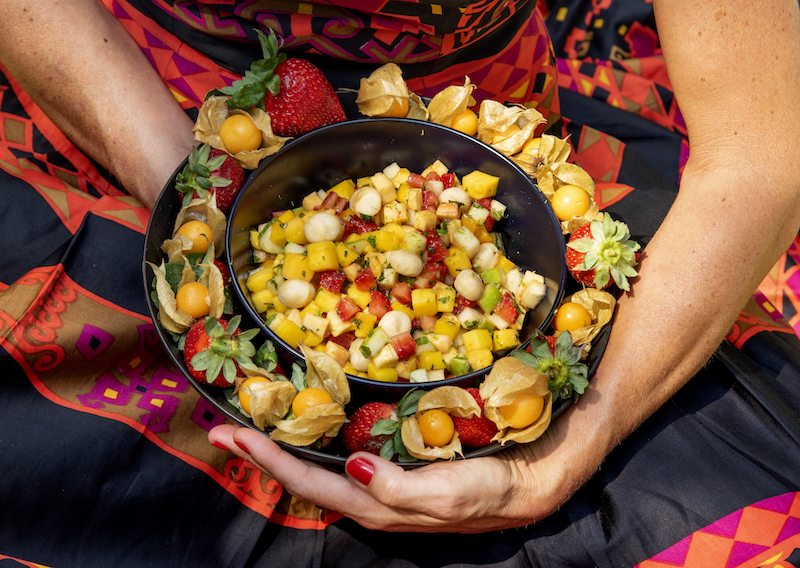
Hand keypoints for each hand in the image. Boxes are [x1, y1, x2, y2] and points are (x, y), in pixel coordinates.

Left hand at [208, 406, 599, 532]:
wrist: (528, 481)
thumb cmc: (490, 488)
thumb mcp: (449, 493)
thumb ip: (398, 488)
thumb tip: (351, 468)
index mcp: (376, 504)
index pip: (309, 483)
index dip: (270, 460)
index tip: (234, 435)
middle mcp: (369, 496)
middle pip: (303, 476)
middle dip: (263, 454)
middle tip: (225, 429)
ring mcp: (380, 483)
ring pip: (319, 467)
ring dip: (283, 448)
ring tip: (254, 427)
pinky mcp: (394, 468)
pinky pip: (342, 457)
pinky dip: (315, 443)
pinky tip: (310, 429)